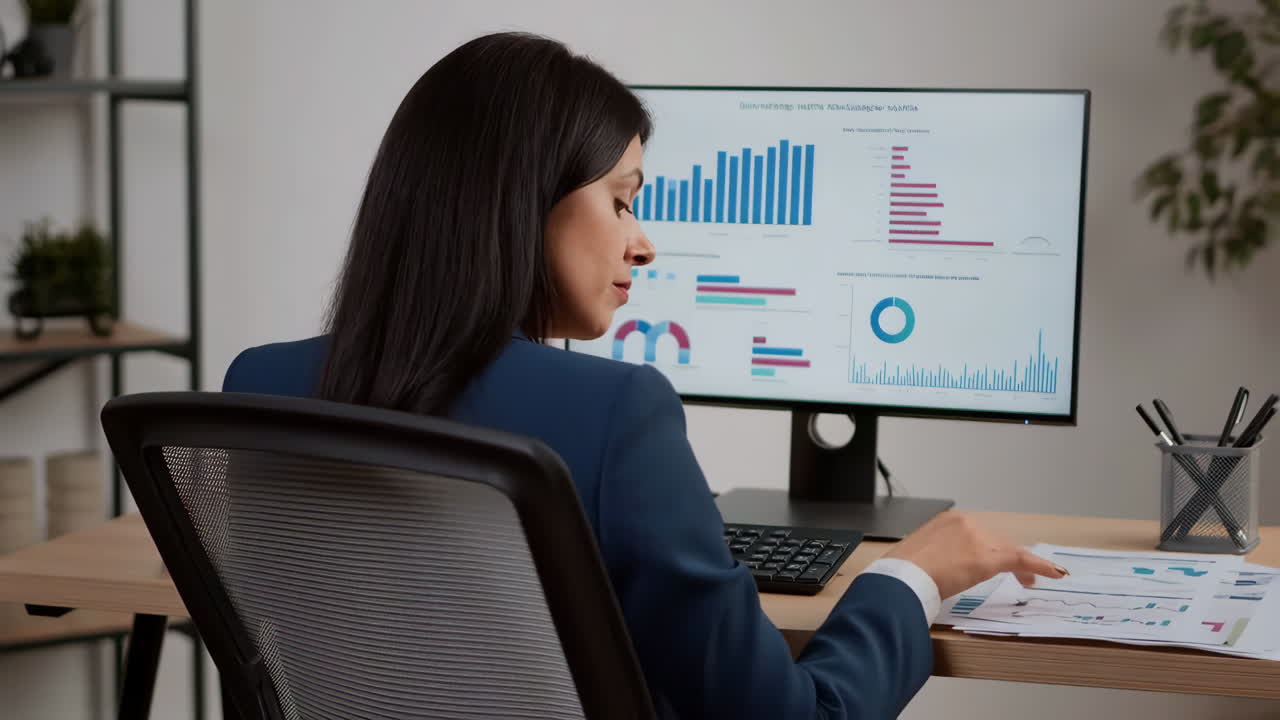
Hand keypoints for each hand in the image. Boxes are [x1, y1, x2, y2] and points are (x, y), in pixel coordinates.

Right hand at [884, 510, 1066, 599]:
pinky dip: (1039, 566)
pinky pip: (1020, 560)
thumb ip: (934, 555)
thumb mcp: (917, 555)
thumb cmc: (902, 572)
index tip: (993, 558)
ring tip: (1028, 581)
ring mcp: (978, 539)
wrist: (902, 578)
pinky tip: (1055, 573)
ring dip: (1021, 566)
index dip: (990, 548)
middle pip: (996, 541)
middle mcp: (965, 523)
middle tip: (1017, 576)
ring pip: (1008, 551)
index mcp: (946, 520)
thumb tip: (936, 568)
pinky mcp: (988, 557)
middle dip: (1007, 558)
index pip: (978, 533)